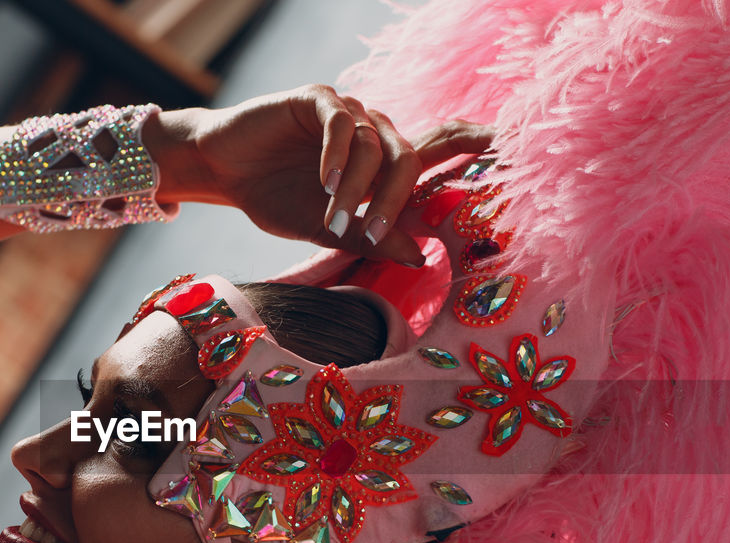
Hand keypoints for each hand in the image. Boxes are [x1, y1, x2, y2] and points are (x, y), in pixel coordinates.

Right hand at [159, 85, 492, 265]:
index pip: (439, 145)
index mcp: (382, 163)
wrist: (224, 172)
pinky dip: (338, 154)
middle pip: (411, 156)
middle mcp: (372, 133)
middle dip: (398, 198)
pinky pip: (342, 123)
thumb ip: (371, 237)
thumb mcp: (327, 228)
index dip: (471, 142)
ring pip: (376, 146)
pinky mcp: (316, 100)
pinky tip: (325, 181)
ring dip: (359, 189)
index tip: (504, 145)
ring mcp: (347, 113)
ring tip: (335, 217)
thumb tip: (421, 255)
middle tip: (376, 232)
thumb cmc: (276, 198)